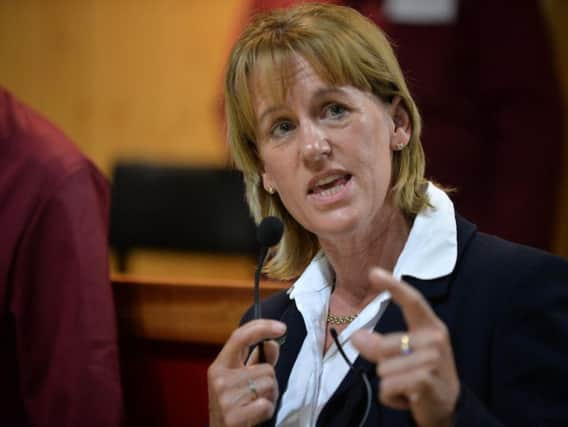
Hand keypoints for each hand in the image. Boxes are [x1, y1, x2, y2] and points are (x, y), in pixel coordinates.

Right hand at [208, 320, 285, 426]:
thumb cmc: (233, 406)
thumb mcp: (241, 380)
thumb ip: (257, 360)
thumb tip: (272, 343)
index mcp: (219, 366)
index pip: (239, 337)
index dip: (261, 327)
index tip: (281, 327)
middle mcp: (219, 379)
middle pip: (265, 367)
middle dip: (270, 380)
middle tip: (258, 393)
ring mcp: (225, 398)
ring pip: (269, 385)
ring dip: (270, 396)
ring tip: (255, 404)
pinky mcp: (234, 417)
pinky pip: (266, 405)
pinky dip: (267, 411)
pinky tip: (255, 416)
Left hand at [351, 268, 459, 426]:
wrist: (449, 407)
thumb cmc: (422, 375)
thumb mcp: (401, 356)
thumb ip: (379, 344)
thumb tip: (356, 336)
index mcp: (430, 326)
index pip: (412, 301)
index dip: (393, 285)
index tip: (373, 272)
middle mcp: (435, 339)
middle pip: (384, 345)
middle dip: (384, 363)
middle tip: (404, 374)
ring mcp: (433, 360)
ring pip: (383, 368)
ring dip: (389, 383)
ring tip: (408, 386)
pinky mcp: (426, 380)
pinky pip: (387, 386)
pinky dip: (391, 397)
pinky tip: (409, 398)